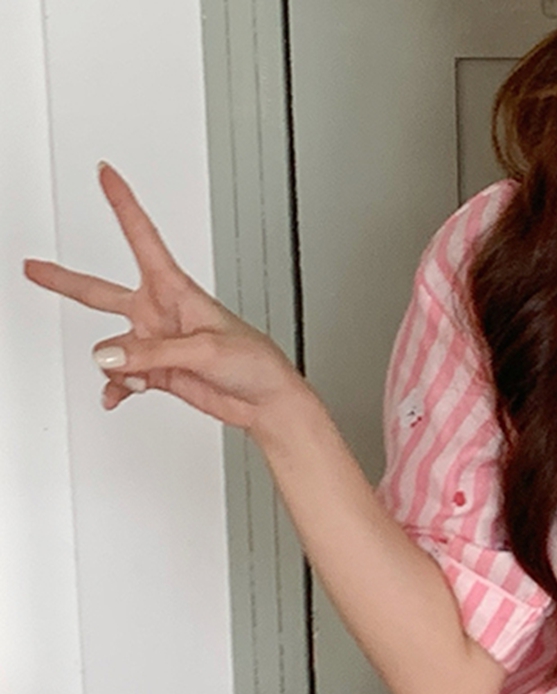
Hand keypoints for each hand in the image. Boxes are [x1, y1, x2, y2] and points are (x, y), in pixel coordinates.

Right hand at [22, 162, 312, 437]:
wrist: (268, 402)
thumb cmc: (255, 363)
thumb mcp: (205, 349)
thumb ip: (153, 352)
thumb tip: (109, 358)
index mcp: (176, 291)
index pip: (142, 237)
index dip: (123, 204)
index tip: (106, 173)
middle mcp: (161, 313)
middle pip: (101, 292)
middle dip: (65, 280)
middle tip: (34, 268)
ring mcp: (157, 344)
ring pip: (112, 348)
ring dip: (119, 366)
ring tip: (142, 376)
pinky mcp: (159, 371)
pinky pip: (122, 377)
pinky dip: (118, 387)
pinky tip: (118, 395)